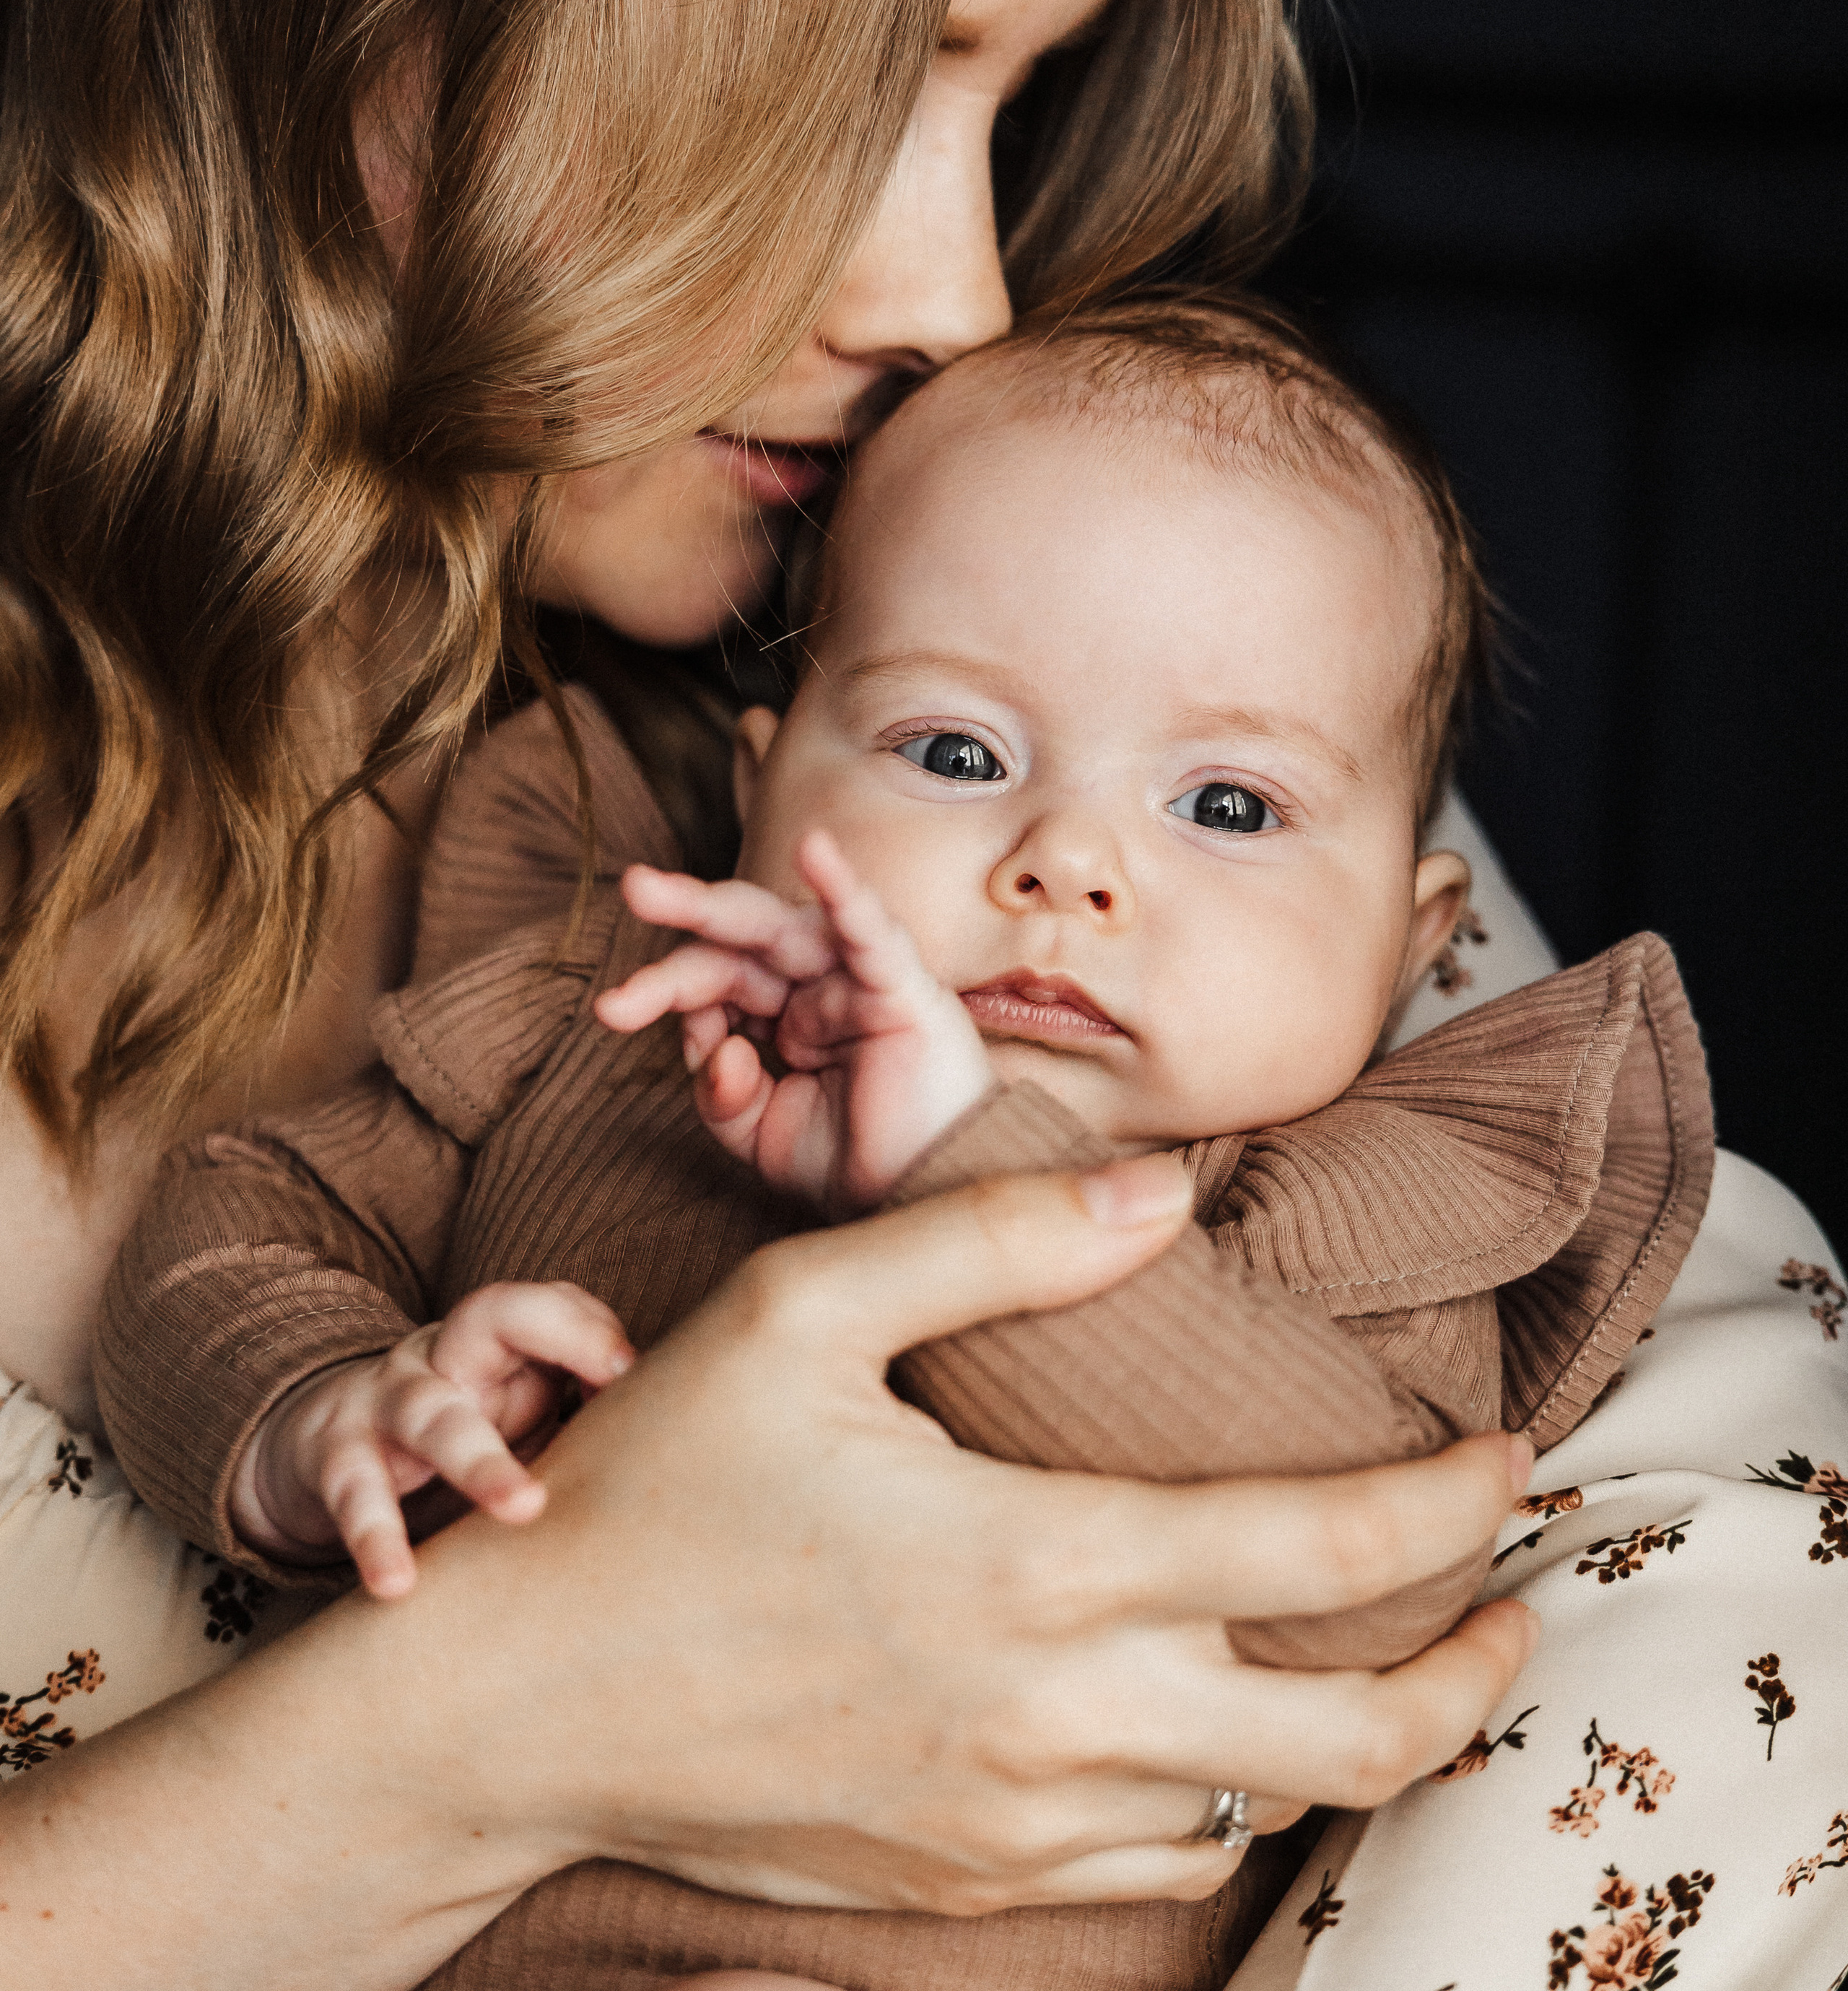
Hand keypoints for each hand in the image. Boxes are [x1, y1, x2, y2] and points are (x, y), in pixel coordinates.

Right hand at [4, 1166, 1536, 1989]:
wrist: (514, 1700)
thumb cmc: (651, 1485)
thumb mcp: (802, 1311)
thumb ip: (995, 1240)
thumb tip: (1164, 1188)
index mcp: (1038, 1563)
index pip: (1321, 1548)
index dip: (1451, 1505)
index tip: (1510, 1460)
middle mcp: (1054, 1716)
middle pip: (1348, 1734)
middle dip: (1470, 1672)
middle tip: (1513, 1604)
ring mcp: (1012, 1820)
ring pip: (1260, 1809)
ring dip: (1351, 1734)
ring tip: (1380, 1655)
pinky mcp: (960, 1875)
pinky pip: (1150, 1865)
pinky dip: (1220, 1798)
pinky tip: (1208, 1728)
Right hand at [232, 1280, 632, 1598]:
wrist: (321, 1448)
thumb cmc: (454, 1436)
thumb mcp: (514, 1417)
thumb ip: (575, 1422)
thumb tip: (668, 1454)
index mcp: (495, 1342)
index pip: (553, 1300)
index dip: (593, 1325)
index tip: (635, 1372)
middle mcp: (444, 1356)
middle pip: (496, 1318)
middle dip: (562, 1341)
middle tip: (618, 1383)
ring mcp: (387, 1401)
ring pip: (434, 1413)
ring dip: (481, 1460)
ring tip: (523, 1508)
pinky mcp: (337, 1457)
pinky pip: (355, 1492)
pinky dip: (376, 1537)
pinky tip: (397, 1584)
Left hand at [600, 832, 994, 1208]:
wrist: (929, 1201)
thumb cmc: (858, 1162)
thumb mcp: (760, 1134)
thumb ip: (720, 1092)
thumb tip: (714, 1043)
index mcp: (786, 1012)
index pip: (716, 979)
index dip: (662, 987)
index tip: (610, 1011)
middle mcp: (819, 985)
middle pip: (741, 938)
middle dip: (681, 912)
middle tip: (630, 886)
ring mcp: (858, 980)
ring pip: (784, 926)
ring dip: (718, 906)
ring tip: (652, 890)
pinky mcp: (902, 986)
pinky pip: (871, 931)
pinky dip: (845, 890)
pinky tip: (816, 851)